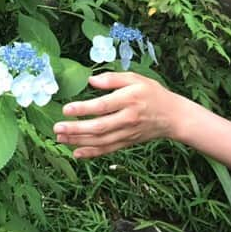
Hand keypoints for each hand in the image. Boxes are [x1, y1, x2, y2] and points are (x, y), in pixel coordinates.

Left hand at [53, 71, 181, 158]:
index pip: (102, 106)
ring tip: (60, 138)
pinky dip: (91, 153)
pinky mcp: (127, 142)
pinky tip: (76, 152)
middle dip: (75, 129)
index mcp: (128, 100)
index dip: (83, 109)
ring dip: (79, 141)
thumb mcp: (135, 78)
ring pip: (100, 141)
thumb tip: (91, 80)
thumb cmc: (152, 93)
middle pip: (98, 127)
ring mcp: (127, 133)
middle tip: (57, 128)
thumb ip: (112, 78)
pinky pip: (107, 150)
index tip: (66, 109)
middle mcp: (127, 119)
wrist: (173, 116)